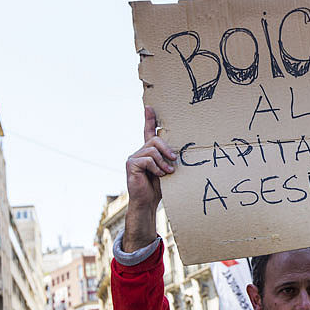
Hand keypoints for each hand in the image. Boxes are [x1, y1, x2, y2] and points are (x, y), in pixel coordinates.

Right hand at [123, 106, 176, 251]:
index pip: (148, 131)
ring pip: (152, 150)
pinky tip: (159, 175)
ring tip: (168, 172)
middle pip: (155, 140)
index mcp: (148, 151)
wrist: (148, 202)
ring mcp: (134, 157)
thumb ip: (168, 158)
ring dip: (163, 162)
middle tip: (174, 160)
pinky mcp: (131, 164)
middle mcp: (139, 151)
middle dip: (167, 149)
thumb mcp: (167, 169)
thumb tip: (178, 151)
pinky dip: (156, 168)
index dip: (149, 119)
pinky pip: (147, 159)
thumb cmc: (159, 187)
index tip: (150, 106)